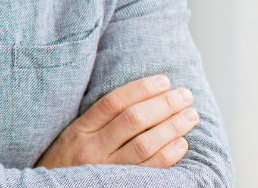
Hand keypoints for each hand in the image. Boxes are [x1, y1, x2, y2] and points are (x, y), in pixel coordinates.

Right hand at [38, 74, 198, 167]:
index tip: (163, 81)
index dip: (141, 89)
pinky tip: (182, 143)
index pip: (113, 102)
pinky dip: (170, 154)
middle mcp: (92, 148)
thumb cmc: (66, 163)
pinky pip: (150, 168)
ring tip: (191, 116)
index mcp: (79, 130)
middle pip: (133, 119)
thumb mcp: (72, 137)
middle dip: (164, 104)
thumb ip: (97, 122)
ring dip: (173, 127)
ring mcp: (106, 168)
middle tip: (185, 95)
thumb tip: (137, 100)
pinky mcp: (121, 185)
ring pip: (145, 143)